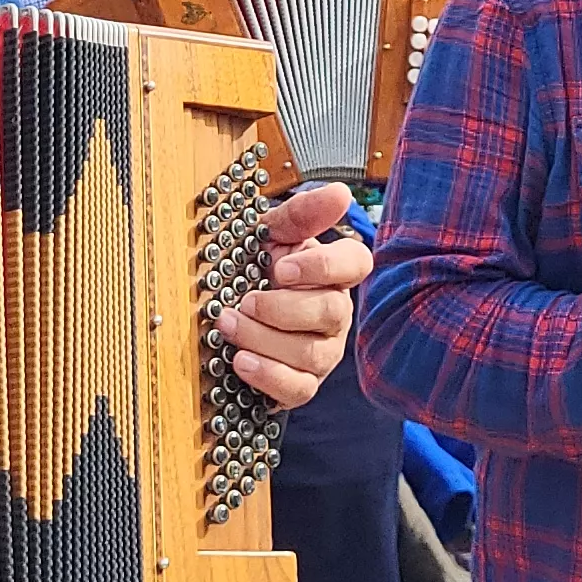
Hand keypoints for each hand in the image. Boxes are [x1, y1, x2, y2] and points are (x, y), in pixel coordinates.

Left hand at [217, 179, 368, 408]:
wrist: (225, 307)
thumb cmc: (254, 268)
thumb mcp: (270, 233)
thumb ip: (302, 214)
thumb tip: (340, 193)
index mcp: (333, 271)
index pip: (356, 263)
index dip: (322, 266)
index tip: (281, 267)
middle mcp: (336, 312)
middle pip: (331, 313)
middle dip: (280, 308)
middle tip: (244, 300)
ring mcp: (323, 351)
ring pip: (312, 354)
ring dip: (263, 339)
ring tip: (229, 324)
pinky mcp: (304, 383)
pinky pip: (299, 389)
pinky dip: (268, 376)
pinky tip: (241, 360)